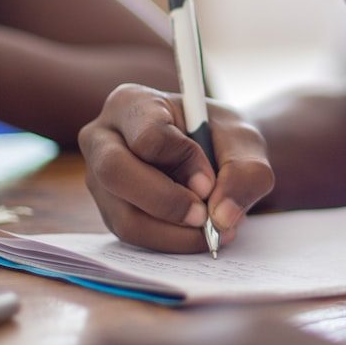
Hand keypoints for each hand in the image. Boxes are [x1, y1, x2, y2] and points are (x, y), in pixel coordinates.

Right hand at [78, 83, 273, 252]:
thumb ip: (244, 173)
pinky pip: (134, 235)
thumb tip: (222, 216)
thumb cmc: (223, 138)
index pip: (148, 136)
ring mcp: (99, 178)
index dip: (183, 162)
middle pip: (115, 173)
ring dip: (174, 232)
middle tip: (206, 218)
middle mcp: (103, 138)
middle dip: (166, 202)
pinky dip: (170, 241)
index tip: (211, 180)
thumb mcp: (245, 143)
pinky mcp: (109, 210)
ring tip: (212, 229)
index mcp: (132, 103)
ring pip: (124, 215)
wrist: (218, 156)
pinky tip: (197, 234)